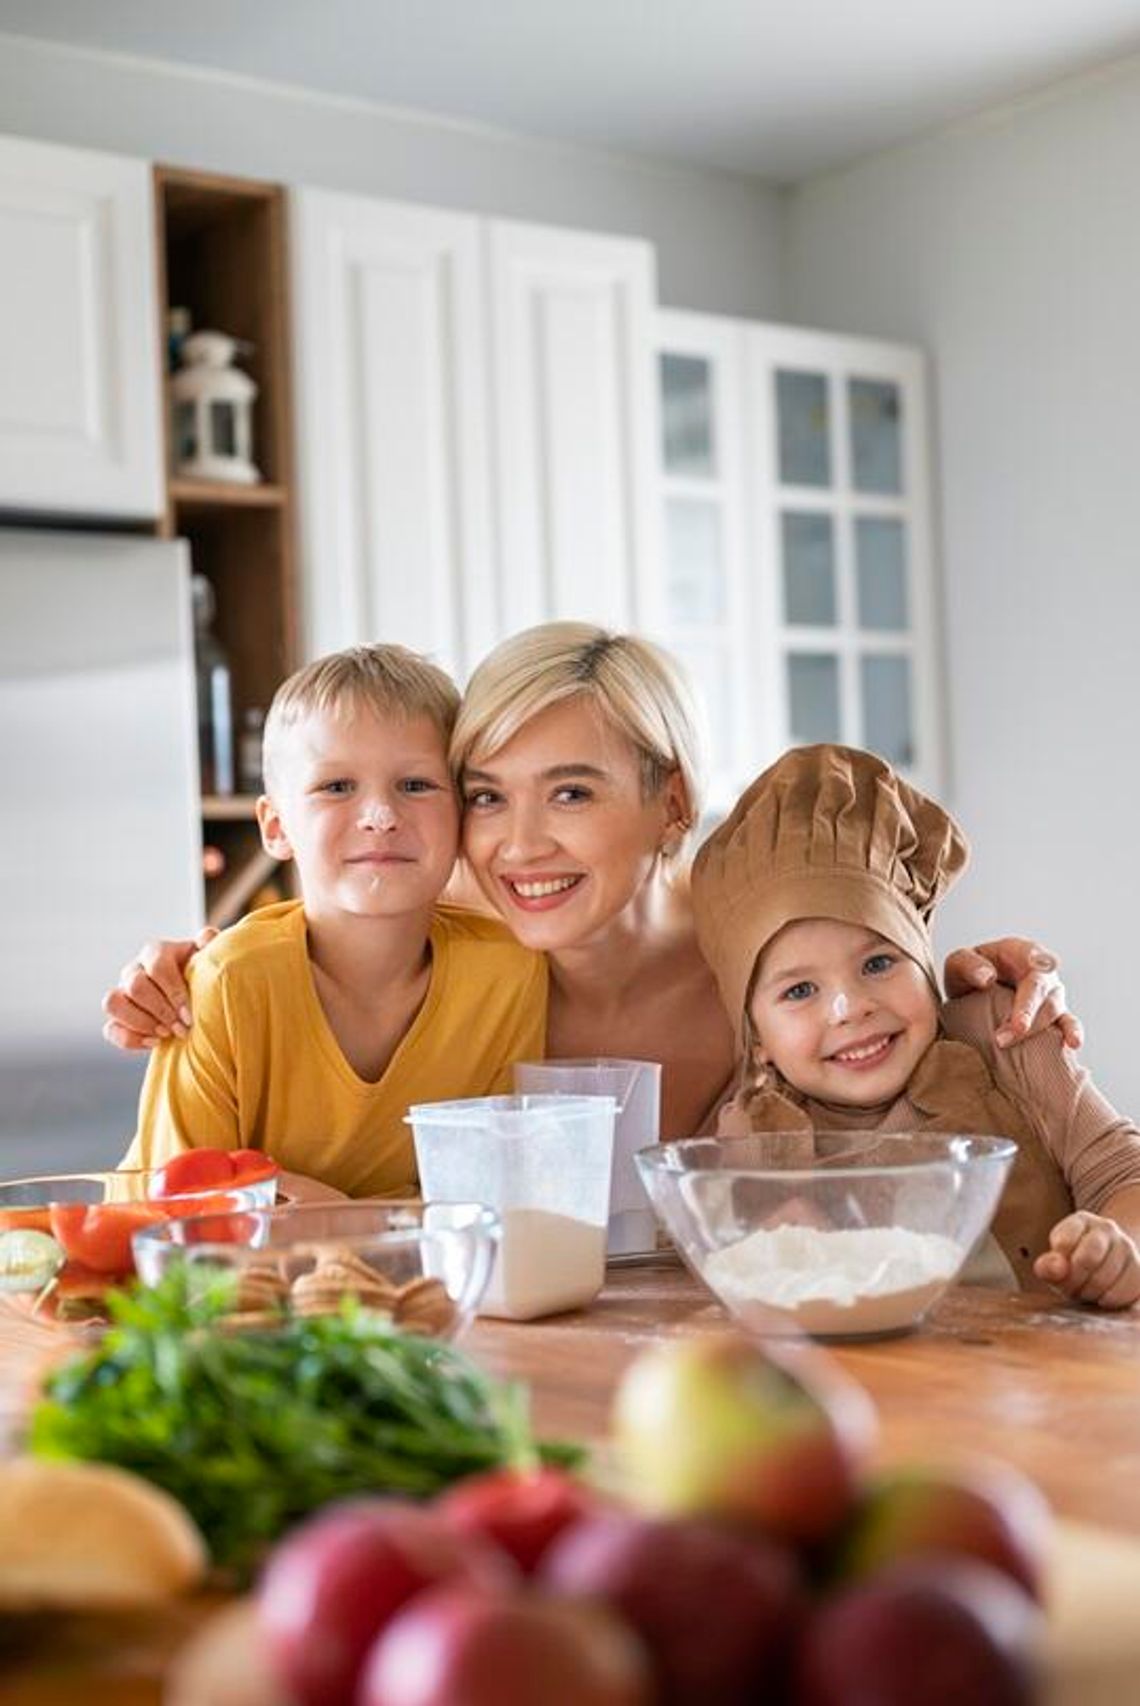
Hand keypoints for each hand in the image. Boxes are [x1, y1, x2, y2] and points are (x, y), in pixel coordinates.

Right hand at [100, 928, 215, 1049]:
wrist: (200, 1003)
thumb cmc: (206, 979)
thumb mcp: (212, 960)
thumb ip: (211, 945)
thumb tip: (206, 937)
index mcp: (158, 952)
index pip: (157, 965)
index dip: (173, 991)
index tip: (190, 1014)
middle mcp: (136, 970)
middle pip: (135, 985)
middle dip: (160, 1010)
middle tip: (181, 1028)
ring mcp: (123, 993)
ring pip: (113, 1003)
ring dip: (140, 1022)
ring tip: (165, 1034)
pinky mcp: (118, 1018)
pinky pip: (110, 1029)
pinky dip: (130, 1039)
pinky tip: (154, 1043)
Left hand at [943, 937, 1082, 1050]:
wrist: (974, 999)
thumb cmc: (970, 976)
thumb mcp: (959, 964)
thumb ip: (968, 965)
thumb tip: (987, 978)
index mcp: (1019, 952)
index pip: (1031, 953)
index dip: (1038, 958)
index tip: (1040, 963)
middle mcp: (1041, 973)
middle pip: (1041, 989)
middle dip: (1026, 1010)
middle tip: (1010, 1030)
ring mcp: (1051, 995)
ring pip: (1053, 1009)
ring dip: (1034, 1028)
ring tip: (1004, 1043)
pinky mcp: (1056, 1017)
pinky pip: (1069, 1024)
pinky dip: (1073, 1033)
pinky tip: (1073, 1044)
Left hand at [1034, 1211, 1139, 1308]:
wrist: (1108, 1266)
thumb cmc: (1074, 1266)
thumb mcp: (1055, 1265)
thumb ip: (1048, 1266)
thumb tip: (1056, 1267)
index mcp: (1081, 1220)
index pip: (1064, 1242)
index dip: (1058, 1266)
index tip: (1059, 1273)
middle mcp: (1107, 1228)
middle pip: (1088, 1258)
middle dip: (1075, 1280)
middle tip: (1072, 1286)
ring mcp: (1127, 1247)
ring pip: (1105, 1278)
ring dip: (1090, 1292)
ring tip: (1087, 1290)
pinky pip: (1123, 1292)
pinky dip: (1108, 1300)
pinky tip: (1103, 1296)